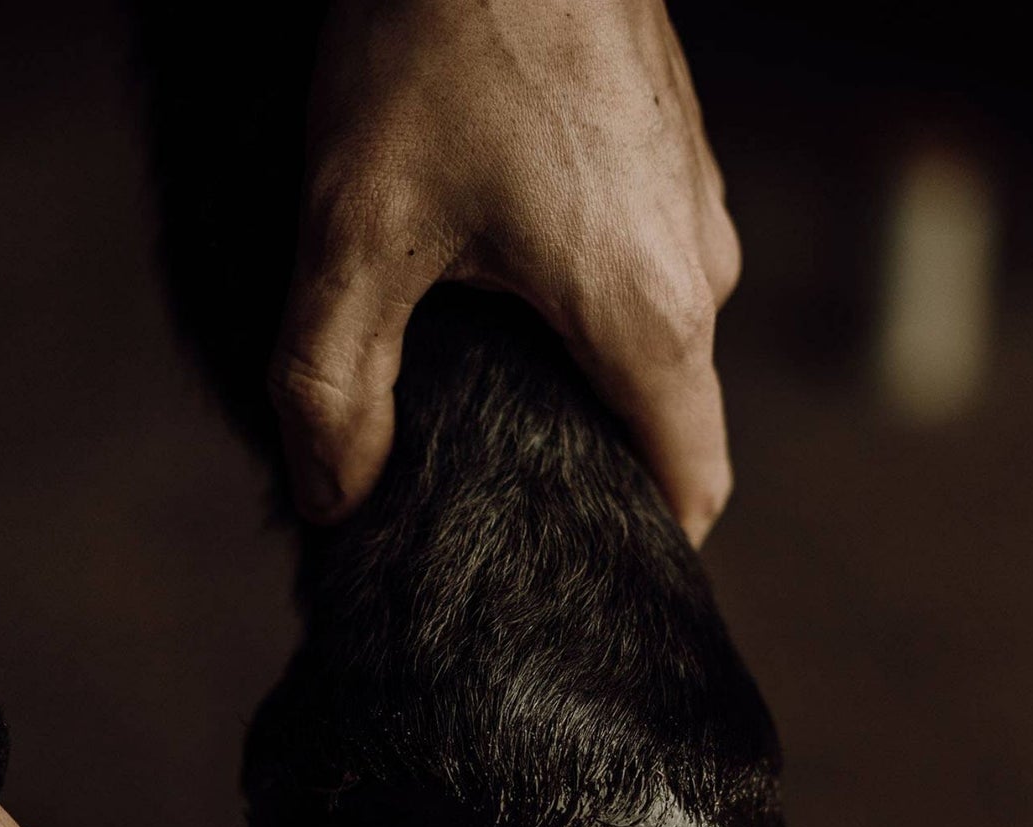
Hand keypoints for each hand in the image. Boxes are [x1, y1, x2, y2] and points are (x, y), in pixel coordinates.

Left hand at [272, 0, 739, 543]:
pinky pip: (653, 265)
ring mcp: (699, 203)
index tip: (584, 567)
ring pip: (659, 339)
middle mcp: (701, 270)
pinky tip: (513, 265)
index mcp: (649, 319)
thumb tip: (332, 499)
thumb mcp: (359, 228)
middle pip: (669, 419)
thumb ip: (333, 384)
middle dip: (593, 458)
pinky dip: (596, 295)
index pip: (693, 484)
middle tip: (497, 471)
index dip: (649, 542)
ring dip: (589, 370)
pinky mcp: (678, 151)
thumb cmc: (445, 38)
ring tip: (491, 364)